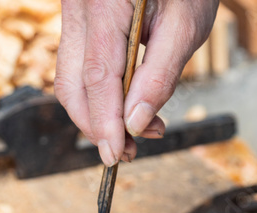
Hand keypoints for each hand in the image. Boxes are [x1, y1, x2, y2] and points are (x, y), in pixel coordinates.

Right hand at [55, 0, 218, 165]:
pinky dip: (100, 94)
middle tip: (132, 152)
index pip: (97, 76)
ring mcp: (74, 12)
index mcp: (104, 2)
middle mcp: (78, 6)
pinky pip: (79, 66)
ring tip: (140, 131)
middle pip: (71, 83)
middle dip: (97, 125)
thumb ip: (161, 75)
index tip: (115, 154)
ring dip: (98, 114)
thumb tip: (136, 123)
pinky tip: (130, 105)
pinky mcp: (80, 21)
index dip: (104, 122)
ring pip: (70, 78)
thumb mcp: (187, 23)